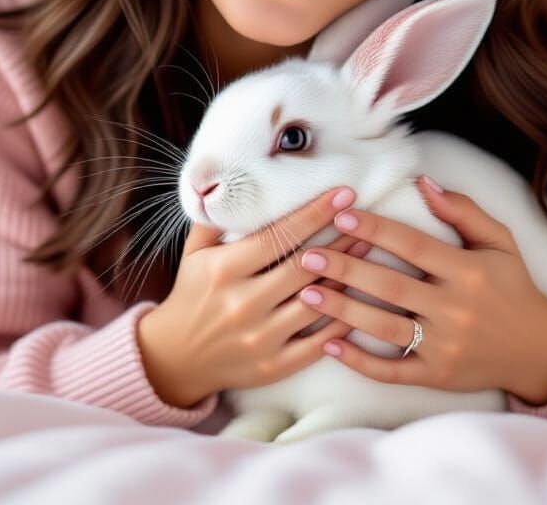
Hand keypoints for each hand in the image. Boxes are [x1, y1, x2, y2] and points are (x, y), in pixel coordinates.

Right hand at [137, 186, 373, 408]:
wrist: (175, 358)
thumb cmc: (192, 293)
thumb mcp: (194, 252)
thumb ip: (216, 219)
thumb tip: (235, 179)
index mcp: (223, 270)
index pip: (278, 236)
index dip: (314, 213)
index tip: (343, 194)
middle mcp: (242, 304)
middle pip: (304, 267)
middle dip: (340, 239)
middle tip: (368, 219)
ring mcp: (259, 339)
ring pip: (316, 304)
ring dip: (347, 277)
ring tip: (370, 254)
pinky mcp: (272, 368)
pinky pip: (317, 345)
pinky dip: (341, 324)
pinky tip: (360, 303)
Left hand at [293, 175, 546, 404]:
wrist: (539, 350)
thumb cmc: (513, 287)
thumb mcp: (499, 241)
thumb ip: (463, 210)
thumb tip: (424, 182)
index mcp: (468, 271)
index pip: (413, 245)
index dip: (376, 229)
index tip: (342, 214)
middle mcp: (455, 309)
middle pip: (390, 286)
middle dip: (345, 268)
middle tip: (307, 255)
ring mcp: (445, 346)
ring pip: (385, 327)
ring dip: (342, 310)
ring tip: (306, 293)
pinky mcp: (438, 375)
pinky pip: (393, 370)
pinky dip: (360, 361)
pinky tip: (330, 345)